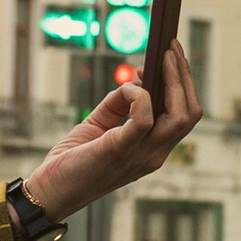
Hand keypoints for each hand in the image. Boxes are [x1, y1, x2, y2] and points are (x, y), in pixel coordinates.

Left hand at [25, 43, 201, 224]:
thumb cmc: (74, 160)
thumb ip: (119, 103)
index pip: (185, 117)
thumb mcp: (100, 124)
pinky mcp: (118, 151)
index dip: (184, 85)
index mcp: (153, 150)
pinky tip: (129, 86)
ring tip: (166, 56)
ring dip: (175, 80)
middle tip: (173, 48)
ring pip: (179, 116)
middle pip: (190, 114)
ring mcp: (140, 156)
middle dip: (185, 77)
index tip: (173, 58)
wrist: (50, 191)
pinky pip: (143, 119)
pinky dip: (140, 96)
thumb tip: (136, 80)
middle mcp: (154, 155)